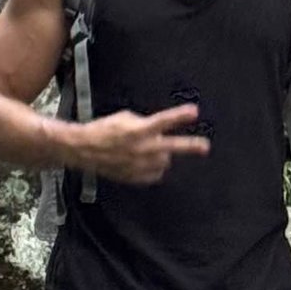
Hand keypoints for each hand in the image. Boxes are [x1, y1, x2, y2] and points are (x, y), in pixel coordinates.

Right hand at [77, 103, 209, 184]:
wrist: (85, 150)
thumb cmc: (104, 130)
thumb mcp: (125, 118)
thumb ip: (144, 124)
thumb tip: (157, 130)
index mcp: (139, 130)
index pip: (164, 121)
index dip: (180, 116)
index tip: (195, 112)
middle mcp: (142, 148)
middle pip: (172, 147)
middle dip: (190, 146)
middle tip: (205, 147)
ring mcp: (140, 165)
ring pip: (164, 161)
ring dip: (161, 154)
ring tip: (147, 149)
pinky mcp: (137, 177)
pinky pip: (155, 173)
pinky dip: (152, 167)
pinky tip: (141, 161)